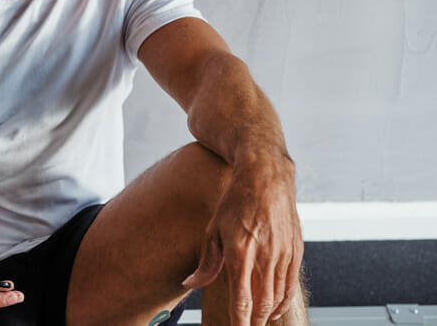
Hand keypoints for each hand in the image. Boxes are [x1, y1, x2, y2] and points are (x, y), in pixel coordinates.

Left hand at [182, 155, 302, 324]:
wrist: (265, 176)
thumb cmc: (236, 201)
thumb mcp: (213, 229)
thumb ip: (206, 263)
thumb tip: (191, 284)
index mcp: (241, 252)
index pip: (242, 299)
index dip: (240, 322)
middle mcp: (265, 255)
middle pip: (262, 304)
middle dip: (254, 322)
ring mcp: (284, 253)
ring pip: (278, 297)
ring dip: (268, 314)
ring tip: (258, 322)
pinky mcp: (296, 250)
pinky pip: (291, 284)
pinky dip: (283, 300)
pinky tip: (275, 308)